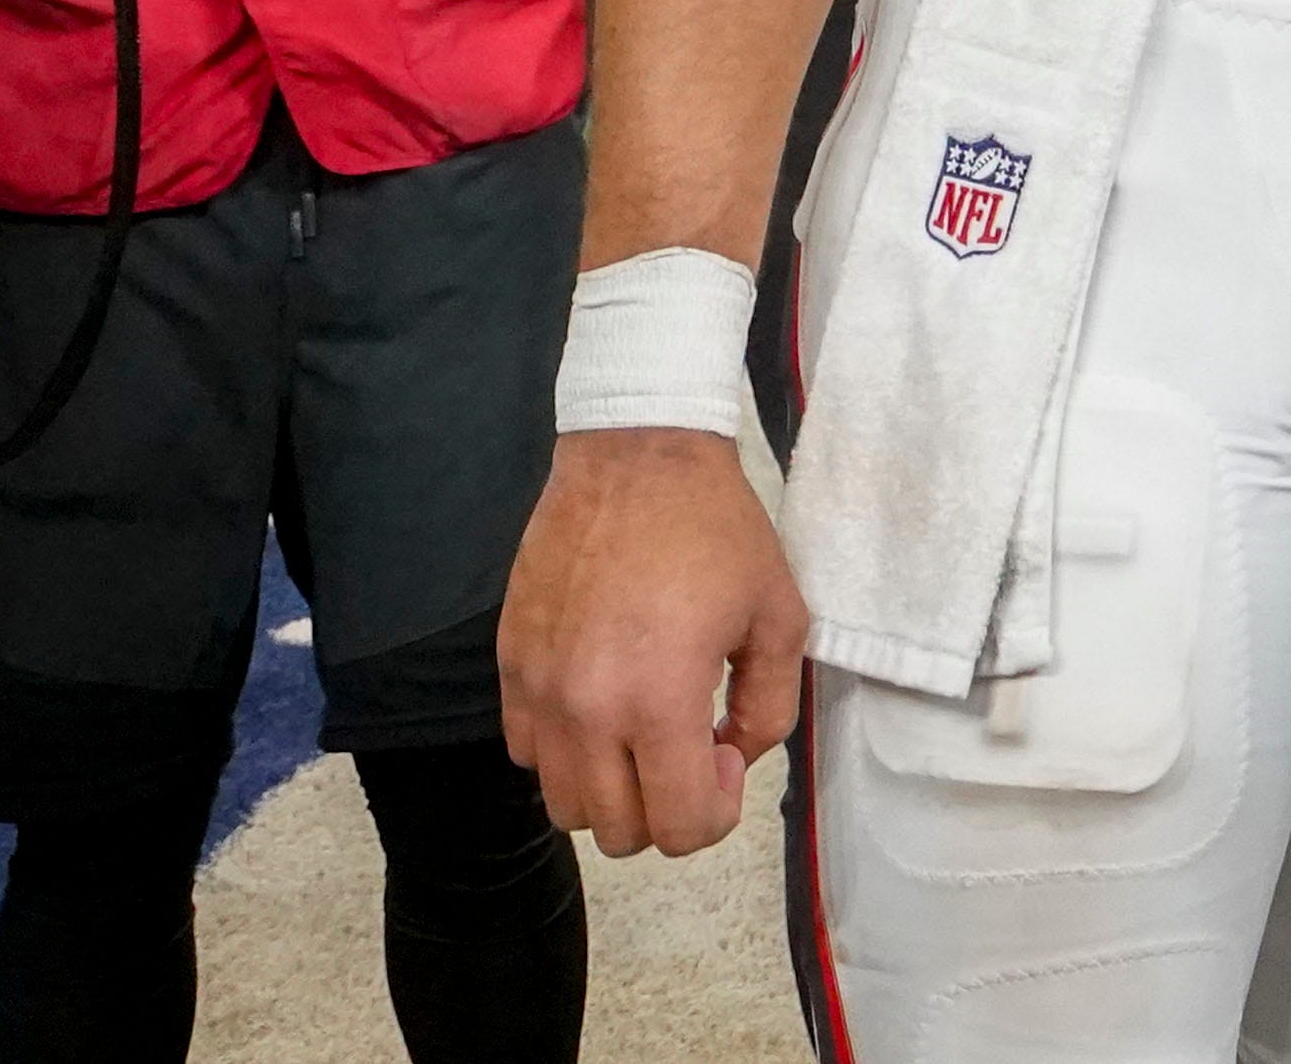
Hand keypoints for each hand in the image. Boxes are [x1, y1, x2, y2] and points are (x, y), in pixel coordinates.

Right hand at [497, 428, 808, 858]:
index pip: (680, 826)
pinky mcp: (509, 665)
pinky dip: (566, 753)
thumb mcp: (780, 616)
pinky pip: (526, 753)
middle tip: (693, 747)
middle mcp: (586, 710)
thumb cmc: (715, 531)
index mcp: (658, 700)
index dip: (717, 811)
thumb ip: (770, 707)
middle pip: (620, 832)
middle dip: (668, 809)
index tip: (726, 755)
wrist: (635, 458)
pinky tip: (603, 705)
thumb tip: (734, 757)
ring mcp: (538, 691)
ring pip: (566, 805)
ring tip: (646, 731)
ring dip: (614, 789)